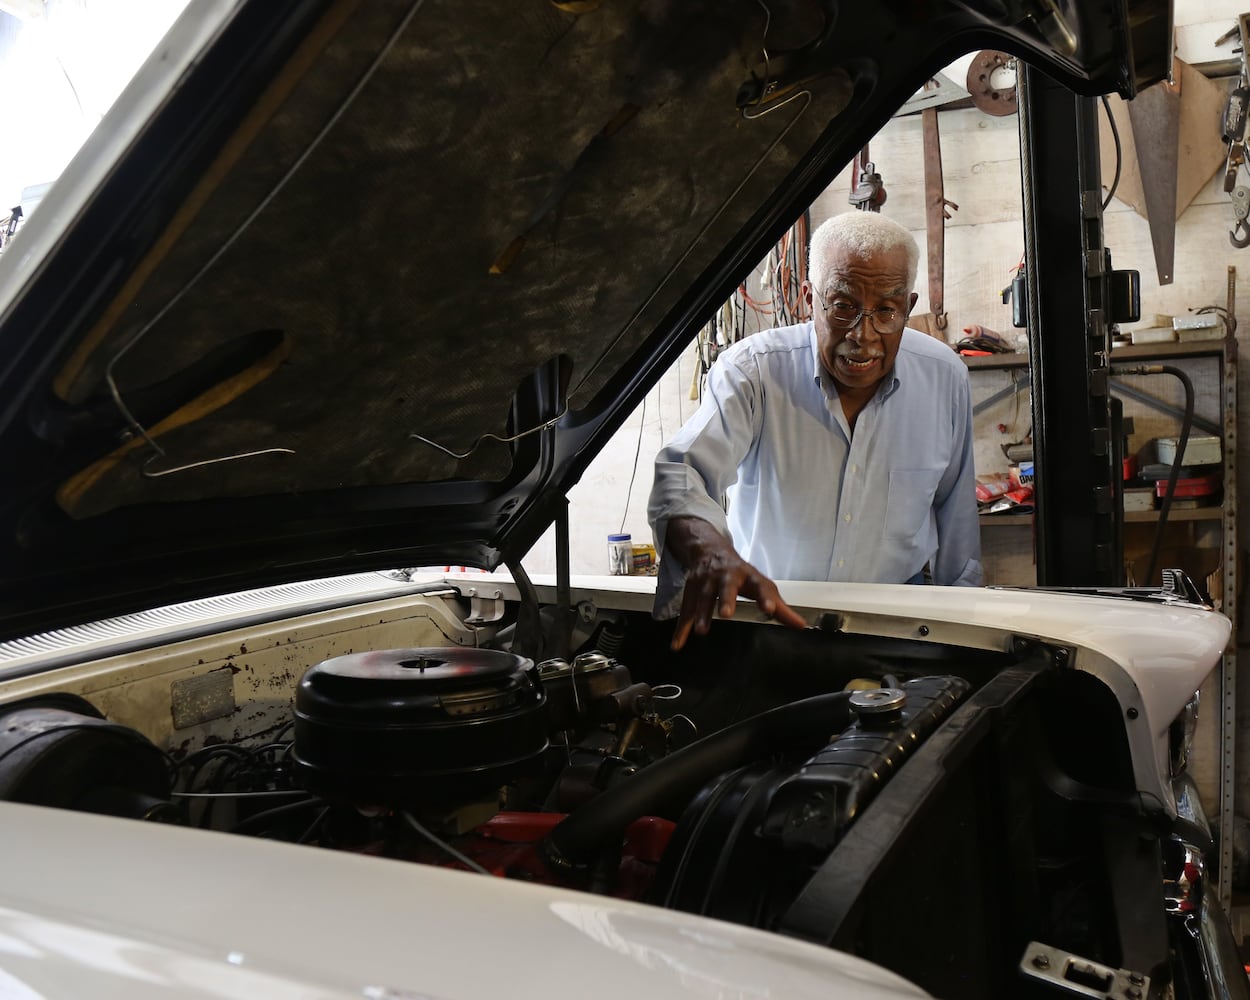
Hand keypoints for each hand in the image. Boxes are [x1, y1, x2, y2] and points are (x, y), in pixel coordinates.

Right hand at [664, 517, 806, 650]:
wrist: (710, 549)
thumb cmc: (741, 573)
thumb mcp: (761, 585)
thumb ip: (779, 607)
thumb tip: (801, 626)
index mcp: (749, 576)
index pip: (760, 586)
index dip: (765, 598)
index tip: (769, 610)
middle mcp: (726, 576)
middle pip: (726, 586)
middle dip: (725, 599)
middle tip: (726, 614)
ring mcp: (706, 581)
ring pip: (702, 597)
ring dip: (700, 614)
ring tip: (701, 631)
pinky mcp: (691, 589)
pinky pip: (685, 610)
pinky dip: (680, 628)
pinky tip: (678, 644)